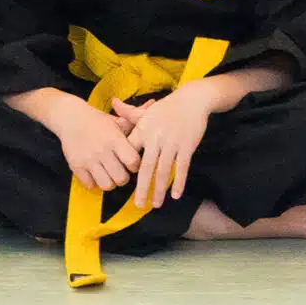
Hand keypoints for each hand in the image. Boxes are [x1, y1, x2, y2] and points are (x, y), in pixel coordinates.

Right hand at [49, 102, 141, 195]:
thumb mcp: (117, 120)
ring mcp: (89, 160)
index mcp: (115, 139)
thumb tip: (153, 103)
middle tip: (121, 171)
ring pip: (107, 185)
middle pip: (122, 178)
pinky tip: (95, 173)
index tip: (131, 162)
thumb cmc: (98, 121)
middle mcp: (102, 150)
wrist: (70, 117)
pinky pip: (90, 185)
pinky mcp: (76, 166)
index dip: (135, 165)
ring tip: (109, 174)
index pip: (134, 162)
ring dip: (110, 182)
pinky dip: (94, 182)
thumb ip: (135, 117)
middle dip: (123, 177)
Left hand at [112, 86, 215, 209]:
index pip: (130, 152)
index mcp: (143, 130)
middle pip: (146, 167)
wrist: (192, 100)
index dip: (126, 168)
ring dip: (159, 189)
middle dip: (142, 188)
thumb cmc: (167, 107)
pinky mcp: (187, 146)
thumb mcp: (147, 111)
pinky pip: (182, 167)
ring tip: (155, 204)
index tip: (123, 183)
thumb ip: (128, 113)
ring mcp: (172, 143)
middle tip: (138, 204)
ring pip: (164, 170)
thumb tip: (113, 102)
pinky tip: (175, 195)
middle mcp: (155, 138)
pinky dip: (179, 182)